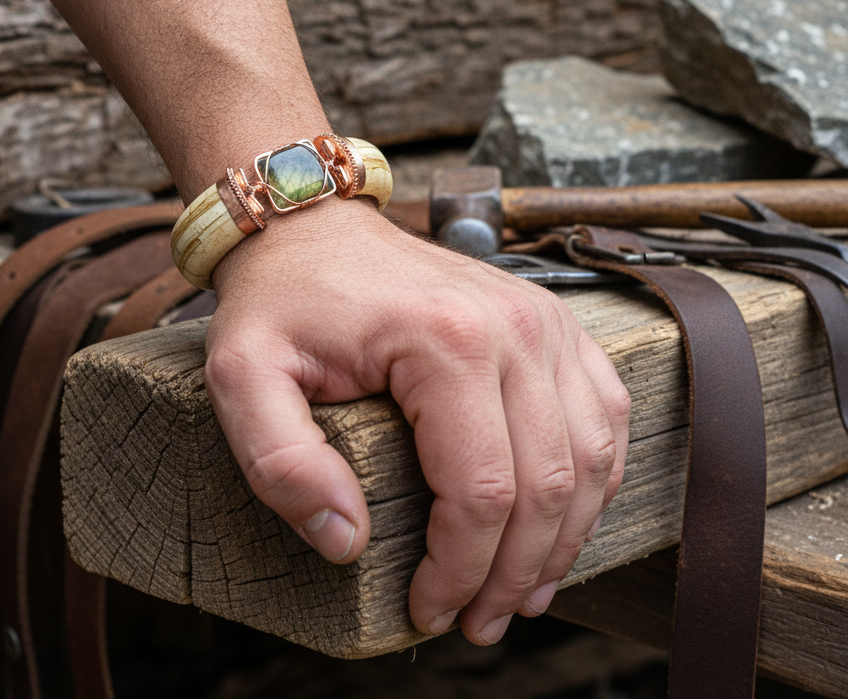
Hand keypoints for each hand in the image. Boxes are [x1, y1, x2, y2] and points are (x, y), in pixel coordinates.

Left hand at [205, 199, 629, 645]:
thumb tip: (346, 543)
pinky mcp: (552, 322)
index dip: (461, 571)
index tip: (429, 612)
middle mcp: (514, 328)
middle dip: (515, 573)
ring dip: (564, 538)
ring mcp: (543, 320)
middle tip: (478, 621)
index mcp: (445, 340)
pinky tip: (562, 519)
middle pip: (546, 485)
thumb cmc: (282, 300)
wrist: (315, 227)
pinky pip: (605, 413)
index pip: (481, 491)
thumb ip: (282, 463)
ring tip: (523, 593)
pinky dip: (593, 479)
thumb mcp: (244, 375)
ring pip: (590, 458)